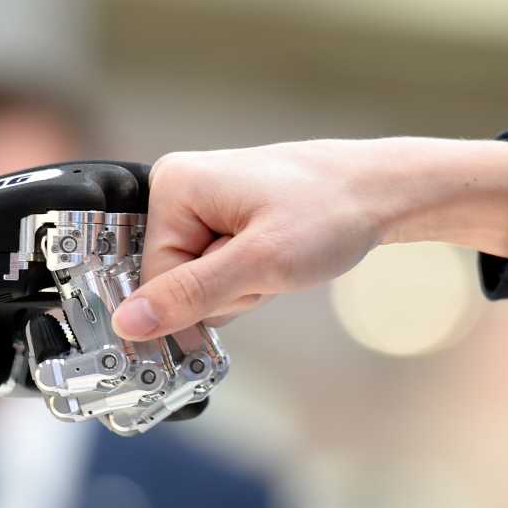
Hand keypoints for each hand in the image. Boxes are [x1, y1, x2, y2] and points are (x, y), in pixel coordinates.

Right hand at [111, 137, 507, 340]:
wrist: (380, 193)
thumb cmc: (331, 212)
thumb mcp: (261, 264)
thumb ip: (190, 296)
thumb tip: (127, 322)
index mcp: (172, 186)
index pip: (152, 279)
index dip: (201, 298)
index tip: (248, 281)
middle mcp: (177, 188)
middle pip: (173, 281)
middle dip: (225, 292)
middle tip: (267, 268)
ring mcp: (198, 202)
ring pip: (197, 283)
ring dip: (240, 287)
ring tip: (276, 258)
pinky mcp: (218, 217)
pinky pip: (215, 270)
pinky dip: (248, 277)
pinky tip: (273, 257)